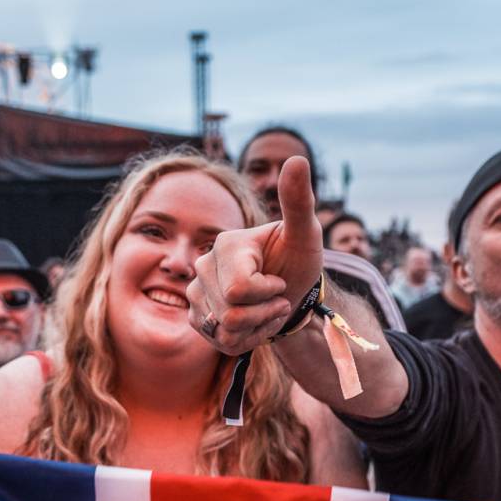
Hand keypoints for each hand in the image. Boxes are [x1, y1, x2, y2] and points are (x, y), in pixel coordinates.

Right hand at [187, 155, 321, 355]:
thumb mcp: (306, 233)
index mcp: (226, 244)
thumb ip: (299, 200)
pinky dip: (246, 339)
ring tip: (268, 309)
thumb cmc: (299, 259)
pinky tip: (255, 322)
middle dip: (266, 312)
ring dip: (258, 326)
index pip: (241, 290)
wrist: (291, 290)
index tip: (280, 279)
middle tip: (279, 297)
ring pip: (226, 329)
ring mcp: (195, 291)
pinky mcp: (196, 316)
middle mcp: (202, 265)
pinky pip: (220, 342)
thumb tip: (297, 158)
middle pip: (233, 313)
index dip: (270, 293)